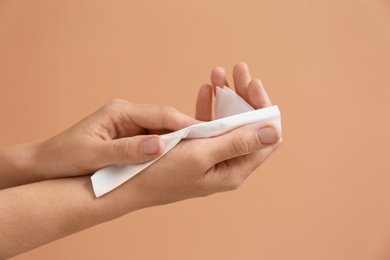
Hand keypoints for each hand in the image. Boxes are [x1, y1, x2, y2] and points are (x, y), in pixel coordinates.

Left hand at [30, 100, 197, 181]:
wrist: (46, 166)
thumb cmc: (64, 157)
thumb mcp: (94, 154)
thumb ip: (127, 150)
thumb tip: (161, 145)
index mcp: (121, 111)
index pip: (162, 114)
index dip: (186, 124)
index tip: (207, 134)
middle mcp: (129, 114)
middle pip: (167, 120)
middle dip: (188, 132)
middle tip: (211, 144)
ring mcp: (131, 126)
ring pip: (164, 131)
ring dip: (181, 141)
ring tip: (201, 152)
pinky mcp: (131, 138)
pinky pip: (156, 141)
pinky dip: (169, 149)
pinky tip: (179, 158)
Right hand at [109, 63, 280, 212]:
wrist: (125, 183)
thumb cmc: (160, 174)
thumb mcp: (201, 155)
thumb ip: (237, 143)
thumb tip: (274, 132)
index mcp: (234, 169)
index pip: (264, 137)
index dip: (263, 109)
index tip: (252, 85)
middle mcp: (226, 163)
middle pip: (247, 126)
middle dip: (245, 96)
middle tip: (238, 70)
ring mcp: (210, 155)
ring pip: (227, 122)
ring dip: (226, 97)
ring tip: (218, 72)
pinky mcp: (195, 149)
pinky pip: (208, 125)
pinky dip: (208, 106)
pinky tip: (205, 89)